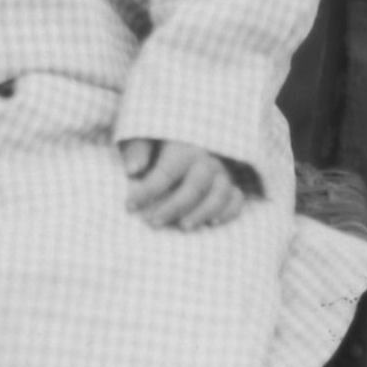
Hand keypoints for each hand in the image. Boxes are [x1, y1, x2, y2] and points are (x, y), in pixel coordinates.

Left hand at [122, 138, 249, 229]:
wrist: (183, 139)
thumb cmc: (156, 143)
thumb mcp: (141, 139)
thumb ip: (136, 150)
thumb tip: (132, 170)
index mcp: (182, 147)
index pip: (166, 172)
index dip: (148, 190)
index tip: (129, 206)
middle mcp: (205, 160)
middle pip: (195, 186)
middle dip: (174, 206)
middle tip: (153, 222)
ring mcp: (221, 173)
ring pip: (219, 194)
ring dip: (203, 212)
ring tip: (183, 227)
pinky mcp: (231, 185)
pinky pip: (237, 199)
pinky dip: (229, 212)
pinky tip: (213, 223)